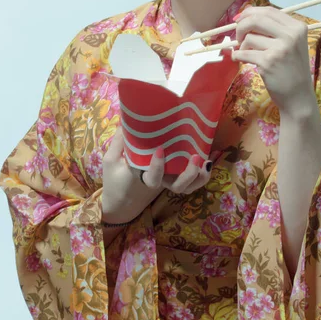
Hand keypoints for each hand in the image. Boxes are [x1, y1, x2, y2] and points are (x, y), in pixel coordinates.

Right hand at [102, 126, 219, 221]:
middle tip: (193, 157)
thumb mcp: (111, 161)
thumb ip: (119, 141)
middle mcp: (161, 183)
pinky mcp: (176, 176)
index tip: (160, 149)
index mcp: (145, 179)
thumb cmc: (115, 179)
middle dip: (188, 174)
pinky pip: (193, 181)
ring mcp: (170, 181)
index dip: (158, 167)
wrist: (120, 201)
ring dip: (199, 176)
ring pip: (189, 187)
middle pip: (178, 187)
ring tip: (206, 161)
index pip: (153, 178)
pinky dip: (203, 173)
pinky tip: (209, 159)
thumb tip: (125, 119)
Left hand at [232, 5, 315, 115]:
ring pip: (249, 38)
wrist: (298, 96)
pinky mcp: (268, 62)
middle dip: (241, 26)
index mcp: (297, 27)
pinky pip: (243, 53)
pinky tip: (239, 59)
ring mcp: (280, 48)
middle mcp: (291, 35)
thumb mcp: (291, 44)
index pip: (269, 10)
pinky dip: (237, 56)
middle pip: (256, 19)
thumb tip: (245, 16)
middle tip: (238, 36)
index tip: (240, 19)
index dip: (250, 12)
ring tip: (246, 54)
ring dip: (242, 46)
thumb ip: (274, 30)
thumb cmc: (292, 69)